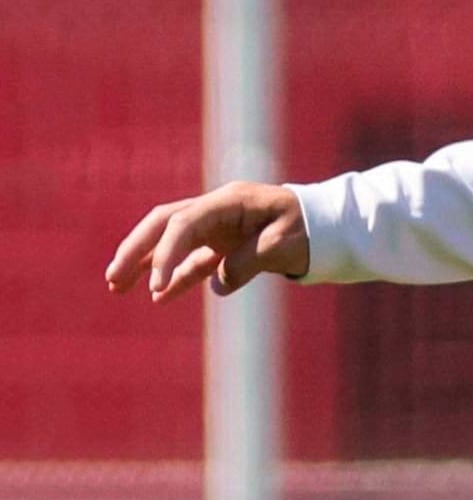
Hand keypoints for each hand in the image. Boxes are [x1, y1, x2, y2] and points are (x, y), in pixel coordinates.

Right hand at [106, 181, 309, 301]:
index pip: (184, 224)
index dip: (167, 255)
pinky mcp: (226, 245)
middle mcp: (216, 210)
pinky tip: (160, 297)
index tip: (157, 286)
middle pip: (164, 226)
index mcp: (229, 202)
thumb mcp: (285, 245)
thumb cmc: (312, 229)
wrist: (331, 225)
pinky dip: (178, 277)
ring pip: (172, 242)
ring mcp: (219, 227)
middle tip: (113, 279)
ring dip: (146, 264)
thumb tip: (217, 284)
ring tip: (118, 288)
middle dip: (135, 251)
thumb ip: (249, 261)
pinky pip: (195, 260)